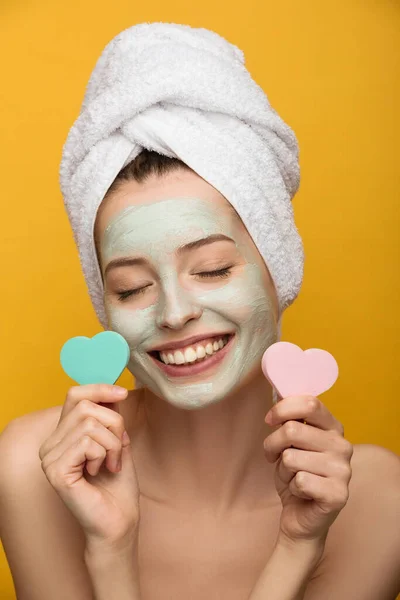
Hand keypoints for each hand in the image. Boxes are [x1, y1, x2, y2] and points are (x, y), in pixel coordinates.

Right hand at [39, 384, 139, 548]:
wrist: (119, 521)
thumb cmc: (118, 486)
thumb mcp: (117, 441)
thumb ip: (110, 418)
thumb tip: (112, 392)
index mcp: (62, 436)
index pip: (75, 395)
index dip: (100, 389)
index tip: (123, 394)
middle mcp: (50, 445)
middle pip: (86, 407)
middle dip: (114, 424)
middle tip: (118, 448)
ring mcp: (49, 458)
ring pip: (90, 424)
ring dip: (112, 443)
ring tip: (111, 463)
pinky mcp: (56, 471)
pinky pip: (87, 442)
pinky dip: (104, 454)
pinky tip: (100, 471)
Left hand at [263, 394, 352, 544]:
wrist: (301, 515)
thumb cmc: (294, 473)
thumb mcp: (289, 441)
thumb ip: (289, 418)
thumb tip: (277, 390)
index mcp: (333, 427)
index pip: (309, 403)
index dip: (282, 409)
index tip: (269, 420)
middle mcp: (343, 446)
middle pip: (293, 430)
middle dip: (273, 444)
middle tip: (275, 456)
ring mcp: (344, 470)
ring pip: (291, 458)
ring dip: (283, 470)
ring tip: (293, 477)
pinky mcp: (338, 494)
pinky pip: (299, 480)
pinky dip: (292, 487)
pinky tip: (302, 492)